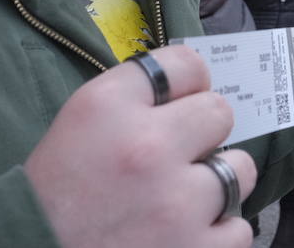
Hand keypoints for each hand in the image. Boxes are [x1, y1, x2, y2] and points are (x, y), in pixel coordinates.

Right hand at [25, 45, 256, 247]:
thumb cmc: (53, 196)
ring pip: (239, 170)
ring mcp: (176, 204)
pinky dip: (218, 235)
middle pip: (219, 112)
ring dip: (217, 185)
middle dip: (204, 134)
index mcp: (109, 107)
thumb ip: (132, 99)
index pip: (186, 63)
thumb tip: (190, 90)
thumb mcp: (77, 125)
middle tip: (180, 157)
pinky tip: (186, 235)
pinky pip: (239, 230)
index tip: (182, 102)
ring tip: (182, 201)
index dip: (188, 84)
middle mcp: (148, 146)